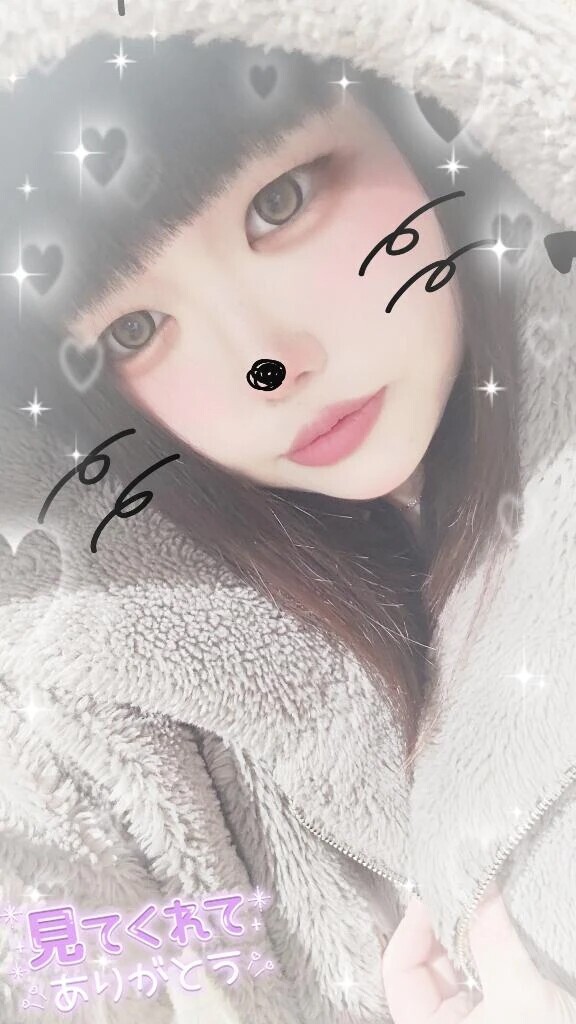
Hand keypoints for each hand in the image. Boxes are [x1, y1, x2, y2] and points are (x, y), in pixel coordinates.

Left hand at [381, 886, 575, 1022]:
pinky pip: (477, 975)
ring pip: (452, 969)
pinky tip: (491, 928)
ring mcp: (471, 1022)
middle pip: (425, 966)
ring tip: (476, 907)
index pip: (399, 972)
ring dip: (464, 936)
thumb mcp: (520, 994)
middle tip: (457, 895)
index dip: (411, 930)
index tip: (429, 898)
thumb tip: (475, 887)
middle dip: (441, 929)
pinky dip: (482, 949)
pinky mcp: (496, 1017)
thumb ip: (493, 939)